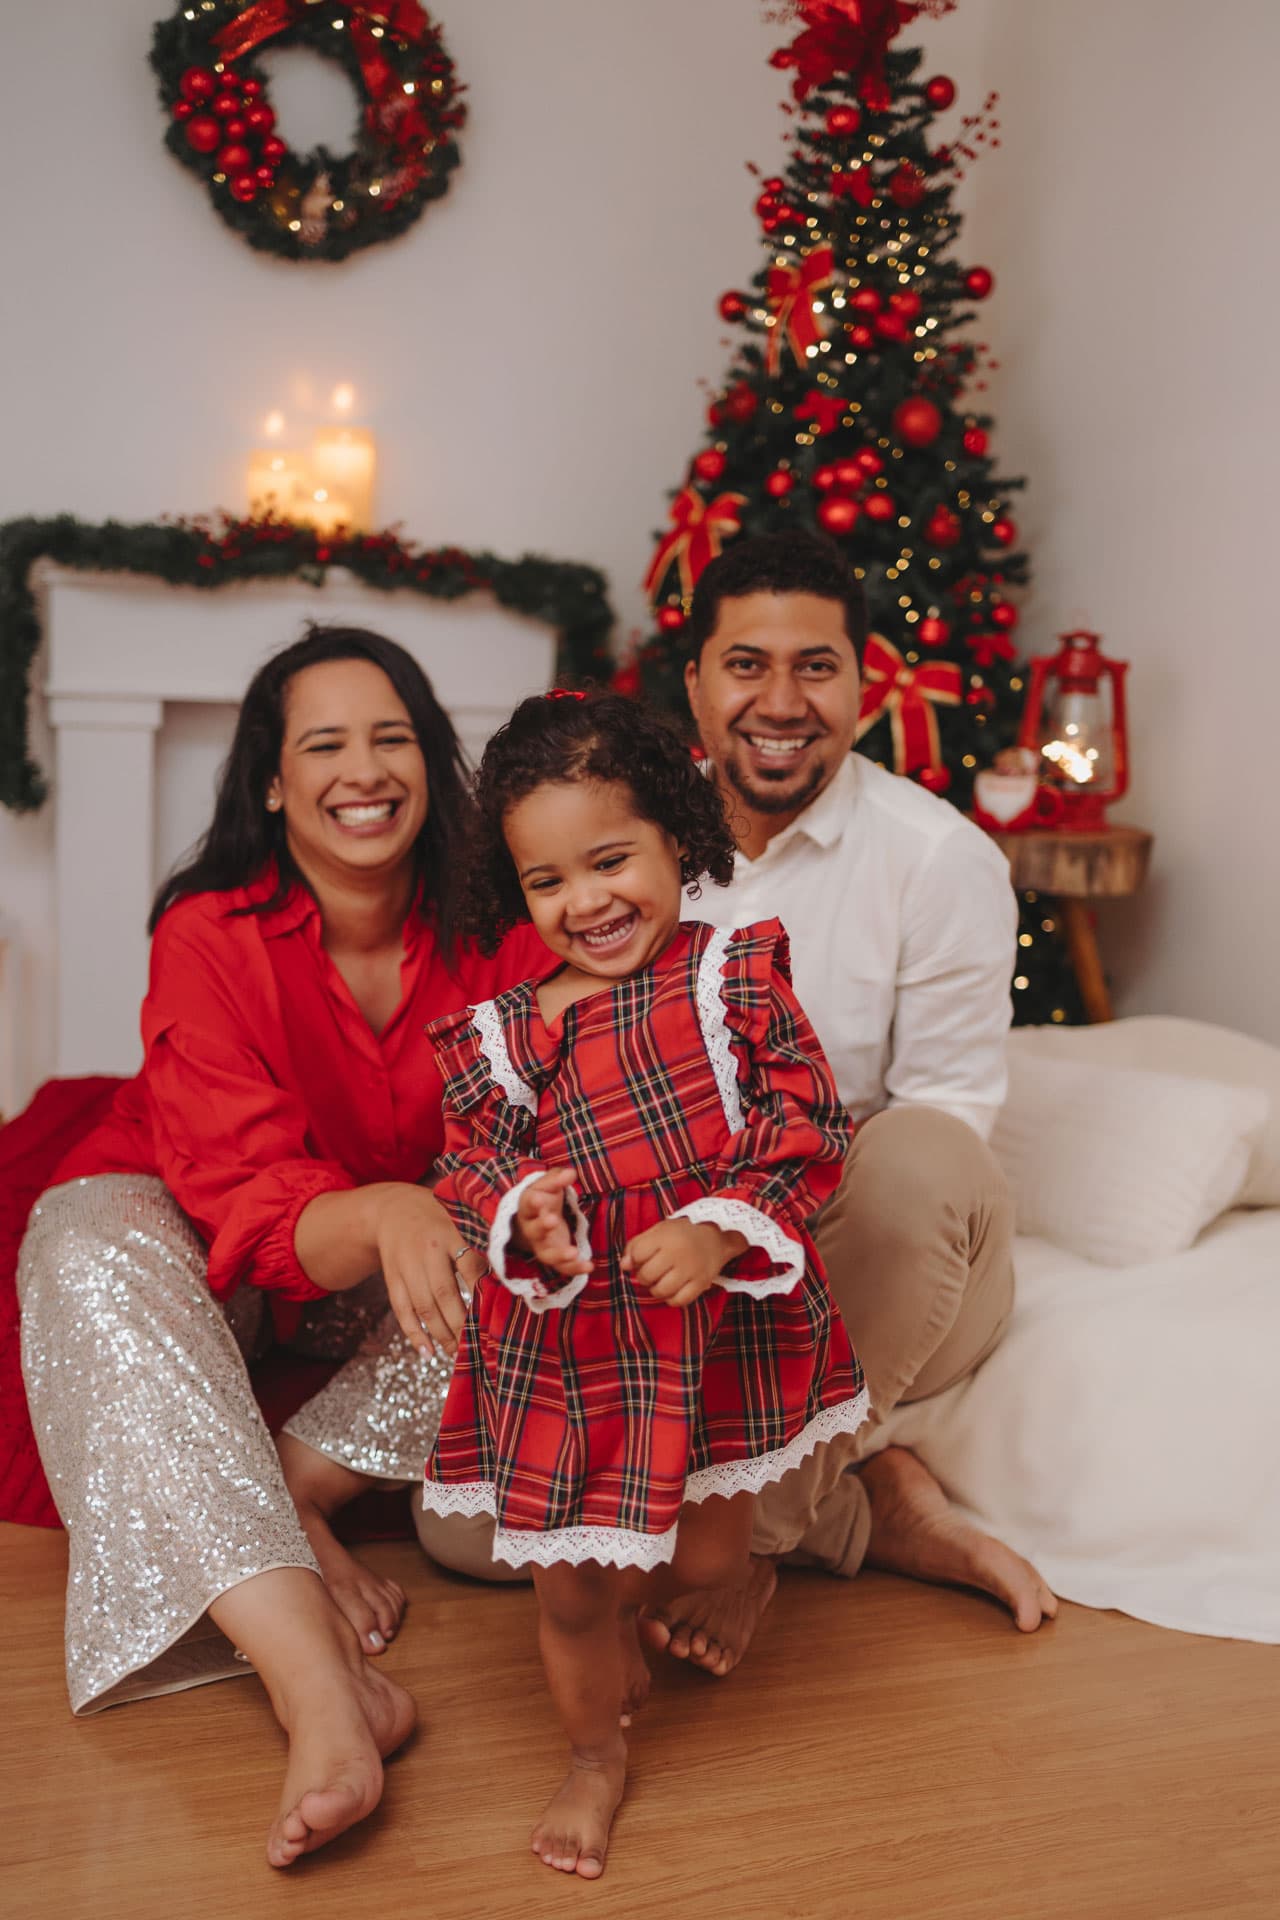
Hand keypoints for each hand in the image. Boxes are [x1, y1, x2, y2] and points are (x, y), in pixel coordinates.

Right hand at [372, 1183, 481, 1358]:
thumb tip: (509, 1279)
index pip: (470, 1267)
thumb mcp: (460, 1221)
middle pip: (444, 1293)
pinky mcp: (392, 1278)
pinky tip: (427, 1353)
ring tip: (455, 1354)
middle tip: (477, 1346)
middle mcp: (427, 1250)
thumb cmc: (438, 1219)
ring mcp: (407, 1266)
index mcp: (451, 1233)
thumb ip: (481, 1245)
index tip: (496, 1317)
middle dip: (461, 1324)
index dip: (483, 1293)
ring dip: (440, 1335)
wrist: (392, 1210)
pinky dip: (414, 1334)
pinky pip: (402, 1310)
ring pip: (423, 1306)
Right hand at [514, 1169, 591, 1279]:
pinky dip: (574, 1268)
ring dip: (559, 1255)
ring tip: (574, 1253)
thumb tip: (571, 1173)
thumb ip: (558, 1178)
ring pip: (547, 1254)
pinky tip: (589, 1266)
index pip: (528, 1204)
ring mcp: (542, 1245)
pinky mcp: (554, 1256)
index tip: (538, 1198)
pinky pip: (562, 1267)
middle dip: (543, 1226)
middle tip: (552, 1220)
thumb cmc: (543, 1197)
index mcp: (528, 1207)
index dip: (533, 1202)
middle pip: (535, 1230)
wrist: (535, 1219)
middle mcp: (532, 1229)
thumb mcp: (548, 1184)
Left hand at [622, 1219, 748, 1307]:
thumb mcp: (658, 1231)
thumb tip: (624, 1266)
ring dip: (656, 1289)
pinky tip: (673, 1289)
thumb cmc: (681, 1234)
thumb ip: (636, 1245)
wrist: (715, 1237)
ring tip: (662, 1281)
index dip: (635, 1260)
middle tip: (653, 1271)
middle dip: (644, 1276)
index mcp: (664, 1236)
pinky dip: (671, 1299)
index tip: (642, 1258)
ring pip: (660, 1291)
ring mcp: (690, 1269)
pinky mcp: (701, 1283)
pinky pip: (678, 1301)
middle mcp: (677, 1253)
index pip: (637, 1254)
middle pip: (646, 1276)